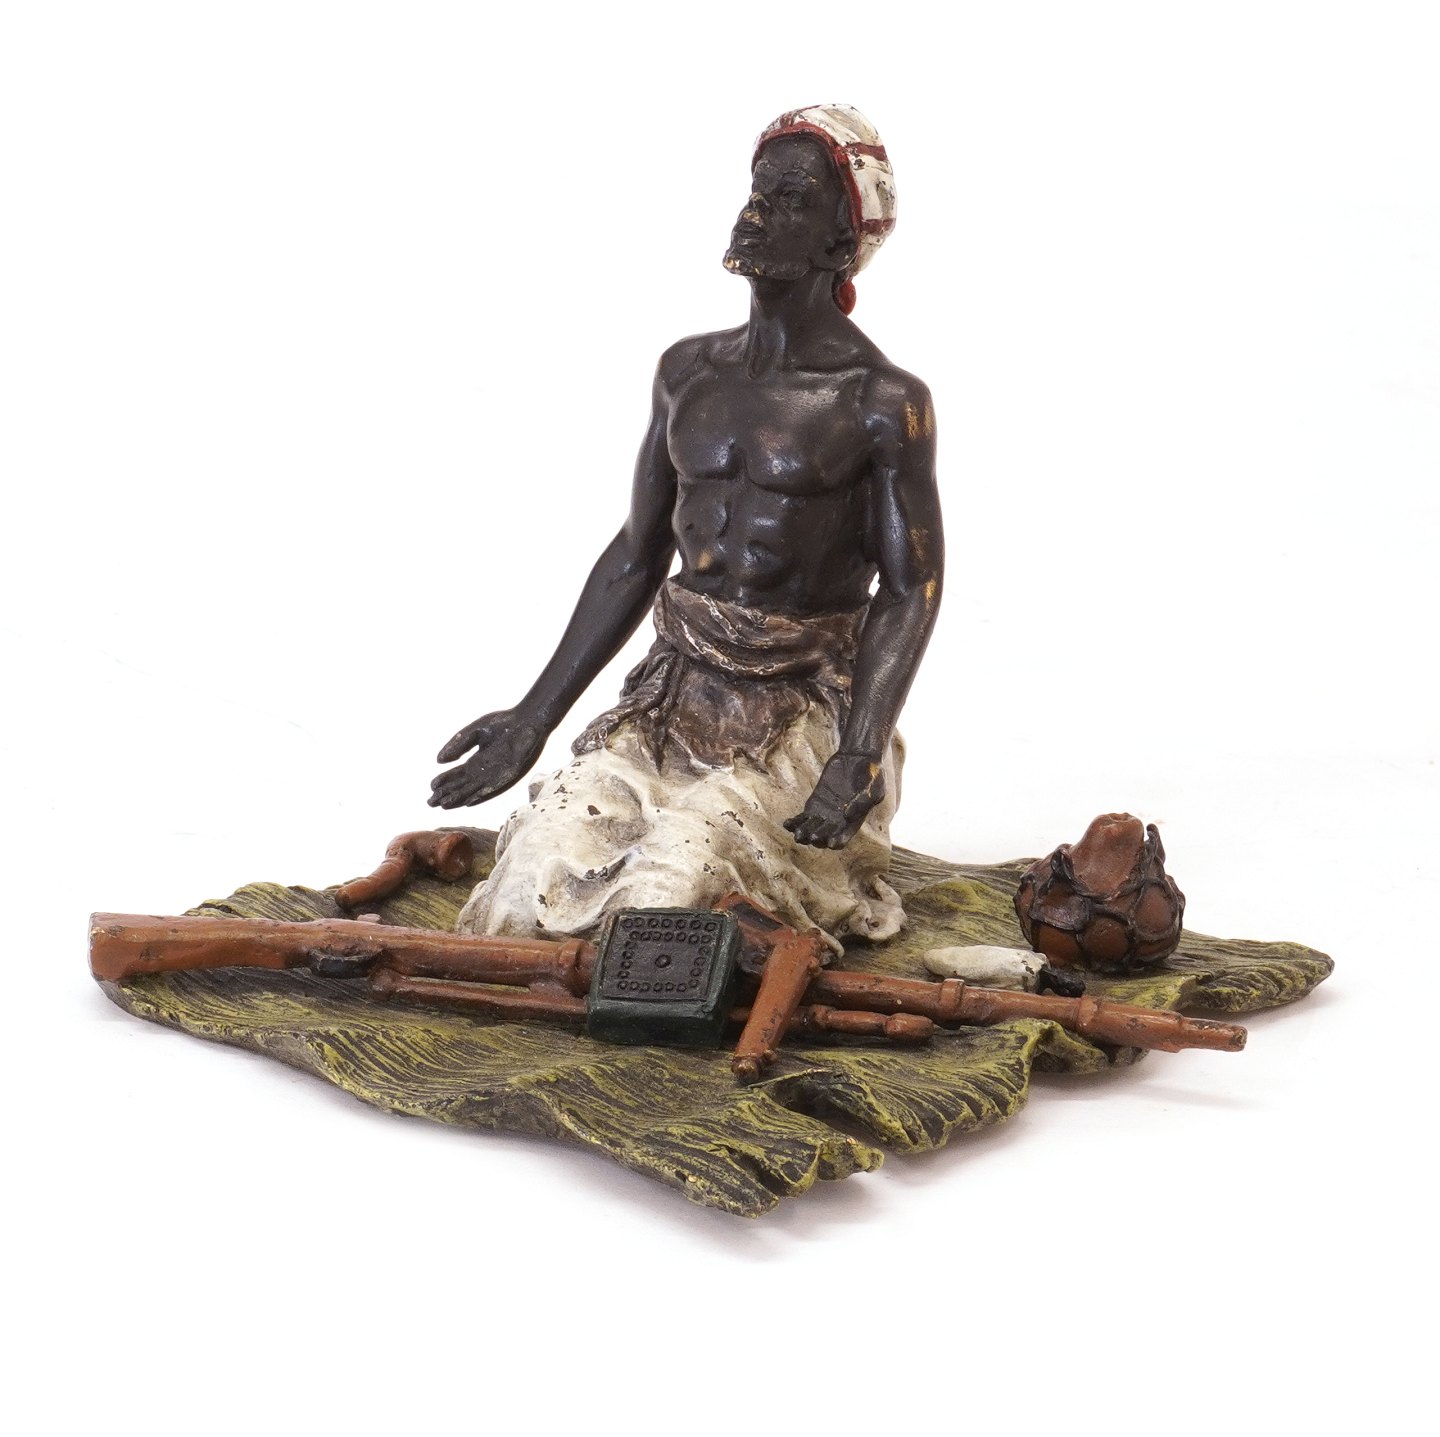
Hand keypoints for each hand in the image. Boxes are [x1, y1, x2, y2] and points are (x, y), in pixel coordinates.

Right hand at [427, 709, 549, 809]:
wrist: (529, 719)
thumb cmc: (503, 723)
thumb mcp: (475, 732)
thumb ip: (458, 744)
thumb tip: (438, 761)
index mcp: (478, 760)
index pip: (458, 774)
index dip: (445, 781)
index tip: (431, 788)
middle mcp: (486, 771)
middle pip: (463, 786)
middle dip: (447, 794)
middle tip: (430, 803)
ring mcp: (498, 774)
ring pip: (475, 790)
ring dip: (459, 798)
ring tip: (444, 805)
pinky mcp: (510, 776)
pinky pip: (493, 789)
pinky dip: (480, 796)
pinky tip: (468, 802)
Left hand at [784, 752, 886, 849]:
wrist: (857, 757)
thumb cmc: (871, 773)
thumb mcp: (874, 787)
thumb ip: (863, 801)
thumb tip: (847, 816)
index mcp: (853, 822)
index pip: (843, 838)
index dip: (837, 842)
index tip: (831, 842)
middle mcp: (838, 821)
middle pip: (825, 837)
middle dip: (818, 839)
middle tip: (812, 837)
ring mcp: (825, 813)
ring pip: (811, 830)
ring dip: (804, 834)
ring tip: (798, 834)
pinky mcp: (814, 803)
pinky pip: (803, 817)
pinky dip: (795, 822)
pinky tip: (787, 825)